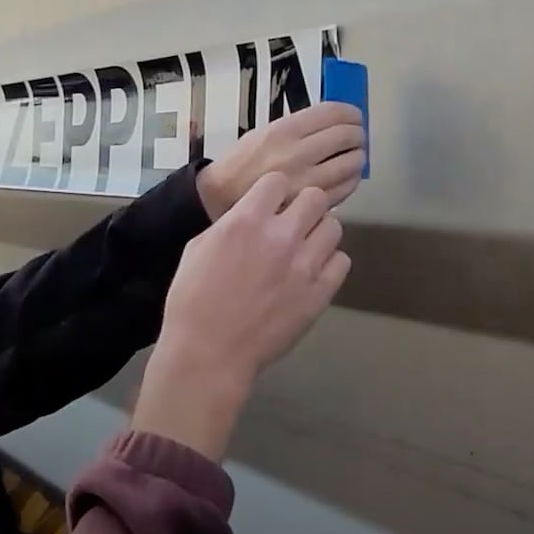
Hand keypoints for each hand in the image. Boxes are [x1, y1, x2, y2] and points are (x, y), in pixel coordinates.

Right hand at [130, 175, 350, 458]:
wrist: (210, 352)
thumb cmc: (192, 300)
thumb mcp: (198, 249)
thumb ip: (230, 226)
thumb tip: (251, 218)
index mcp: (247, 220)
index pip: (277, 181)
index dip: (273, 191)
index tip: (269, 204)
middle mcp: (282, 235)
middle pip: (316, 198)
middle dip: (304, 206)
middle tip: (293, 223)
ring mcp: (306, 264)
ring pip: (334, 227)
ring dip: (318, 233)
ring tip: (305, 249)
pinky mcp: (321, 292)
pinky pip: (342, 261)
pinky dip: (329, 263)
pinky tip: (312, 273)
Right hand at [195, 101, 364, 218]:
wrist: (221, 198)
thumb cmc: (242, 164)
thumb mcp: (262, 133)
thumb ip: (297, 128)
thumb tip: (334, 122)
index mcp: (282, 132)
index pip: (333, 113)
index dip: (350, 112)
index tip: (354, 116)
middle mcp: (296, 154)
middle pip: (346, 136)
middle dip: (357, 134)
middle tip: (356, 137)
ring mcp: (306, 182)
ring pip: (351, 163)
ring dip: (357, 157)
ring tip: (352, 156)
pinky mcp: (310, 204)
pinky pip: (345, 188)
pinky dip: (351, 179)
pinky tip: (345, 177)